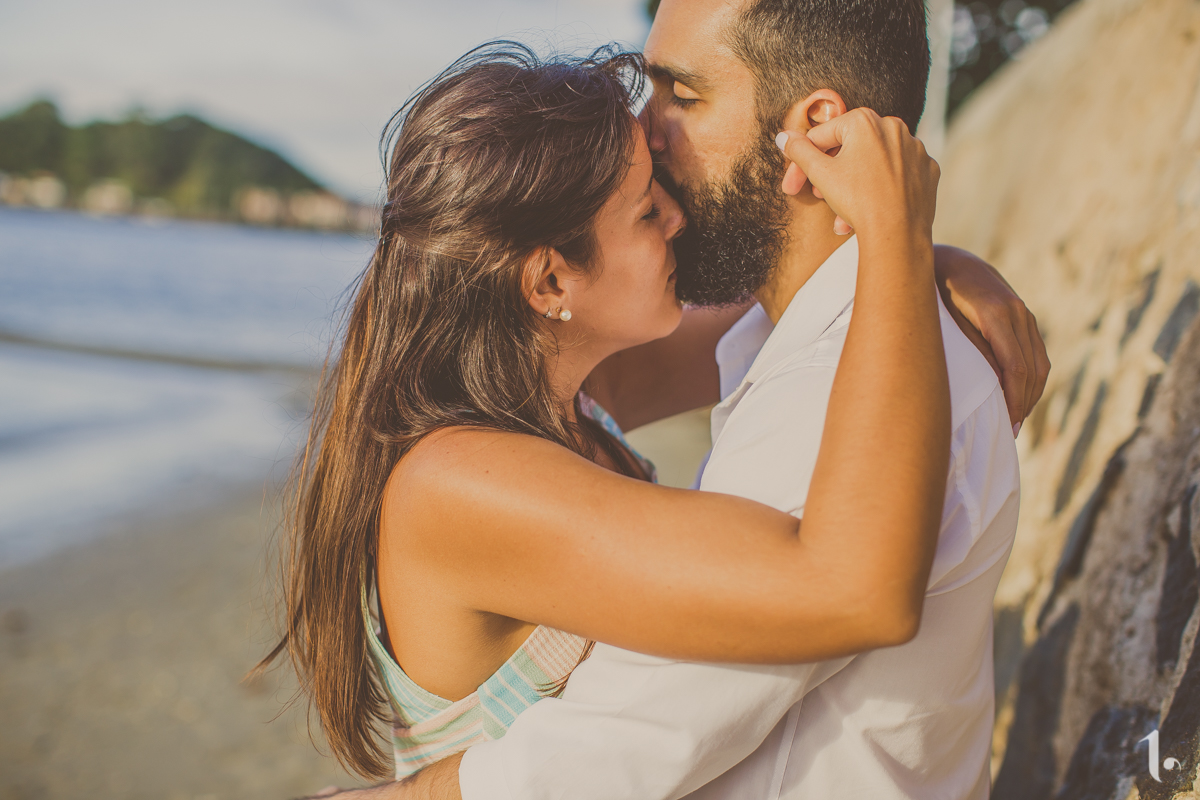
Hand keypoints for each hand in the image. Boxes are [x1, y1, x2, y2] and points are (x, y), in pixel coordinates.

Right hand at [775, 109, 939, 239]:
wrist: (898, 233)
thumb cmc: (859, 200)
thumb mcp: (820, 174)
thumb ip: (799, 151)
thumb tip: (784, 137)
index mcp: (865, 121)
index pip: (822, 137)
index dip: (801, 163)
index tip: (792, 186)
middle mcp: (894, 127)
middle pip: (849, 149)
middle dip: (830, 176)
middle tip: (820, 197)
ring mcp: (915, 148)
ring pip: (872, 164)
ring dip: (853, 186)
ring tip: (843, 212)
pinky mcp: (928, 170)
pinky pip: (896, 175)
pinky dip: (881, 189)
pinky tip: (871, 210)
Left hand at [934, 246, 1050, 430]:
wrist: (949, 259)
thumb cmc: (936, 293)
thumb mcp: (946, 321)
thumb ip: (972, 349)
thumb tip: (994, 384)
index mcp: (996, 314)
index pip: (1016, 368)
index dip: (1014, 399)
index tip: (1007, 423)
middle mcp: (1016, 312)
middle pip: (1032, 369)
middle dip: (1024, 402)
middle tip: (1010, 430)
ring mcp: (1024, 312)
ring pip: (1040, 362)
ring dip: (1032, 393)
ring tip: (1016, 418)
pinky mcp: (1024, 315)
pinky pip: (1037, 351)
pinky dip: (1033, 377)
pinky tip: (1021, 394)